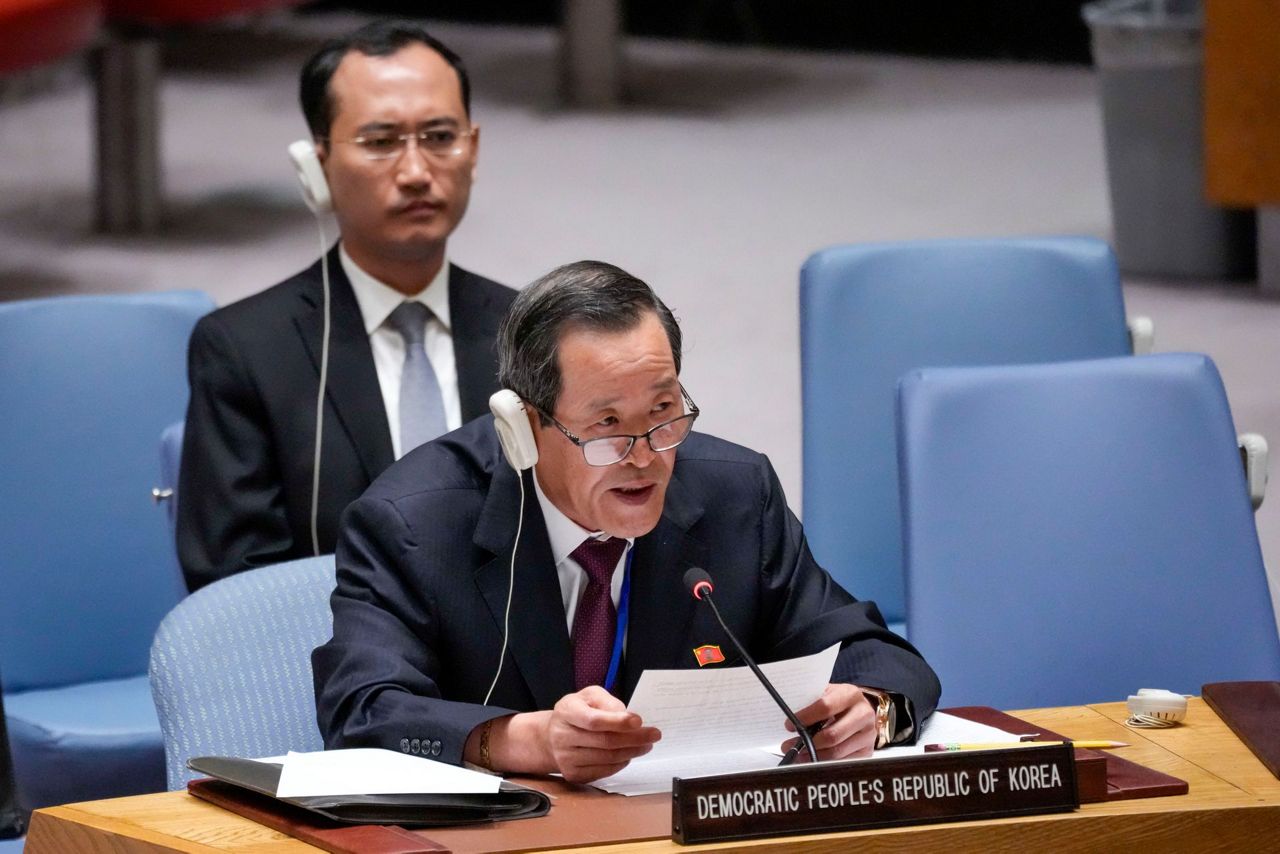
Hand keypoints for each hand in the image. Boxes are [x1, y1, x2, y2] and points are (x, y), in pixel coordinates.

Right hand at [544, 686, 660, 782]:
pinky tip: (629, 754)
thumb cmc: (577, 712)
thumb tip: (626, 716)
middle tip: (653, 734)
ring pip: (607, 758)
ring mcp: (566, 758)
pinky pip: (604, 771)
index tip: (639, 720)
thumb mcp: (589, 696)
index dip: (617, 721)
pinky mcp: (573, 774)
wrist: (551, 737)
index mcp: (566, 712)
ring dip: (631, 751)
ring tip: (646, 744)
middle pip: (604, 741)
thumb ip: (608, 702)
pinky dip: (621, 763)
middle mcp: (562, 736)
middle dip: (634, 738)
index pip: (593, 720)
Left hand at [780, 683, 876, 761]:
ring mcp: (868, 735)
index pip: (825, 707)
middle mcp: (863, 714)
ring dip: (813, 756)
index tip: (789, 725)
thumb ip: (811, 702)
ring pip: (836, 752)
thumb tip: (790, 720)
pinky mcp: (867, 751)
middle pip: (832, 735)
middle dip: (807, 743)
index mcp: (851, 695)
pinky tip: (813, 760)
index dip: (805, 718)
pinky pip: (843, 763)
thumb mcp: (827, 693)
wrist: (860, 709)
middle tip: (789, 745)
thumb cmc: (838, 701)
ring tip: (798, 754)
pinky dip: (825, 763)